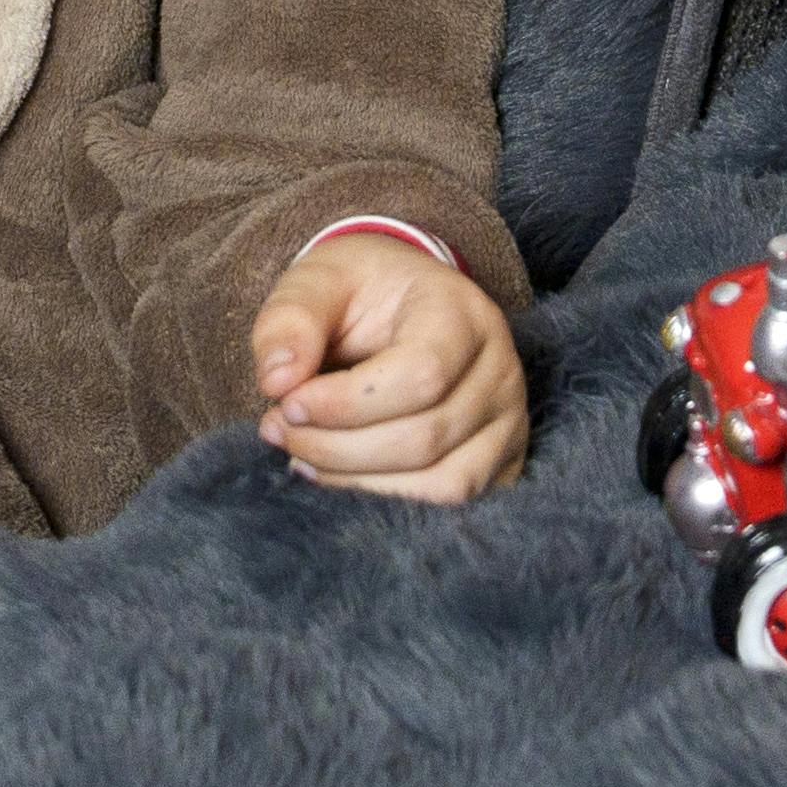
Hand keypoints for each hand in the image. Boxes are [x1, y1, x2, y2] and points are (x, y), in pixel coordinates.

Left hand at [250, 234, 524, 502]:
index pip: (422, 375)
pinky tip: (338, 478)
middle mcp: (500, 369)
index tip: (287, 401)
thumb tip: (277, 382)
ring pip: (442, 485)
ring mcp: (509, 421)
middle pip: (425, 438)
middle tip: (279, 431)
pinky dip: (387, 501)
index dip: (346, 403)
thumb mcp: (317, 280)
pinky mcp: (502, 462)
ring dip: (357, 483)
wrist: (402, 300)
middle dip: (337, 448)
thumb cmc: (360, 291)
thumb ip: (290, 320)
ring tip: (301, 458)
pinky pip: (452, 505)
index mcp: (463, 312)